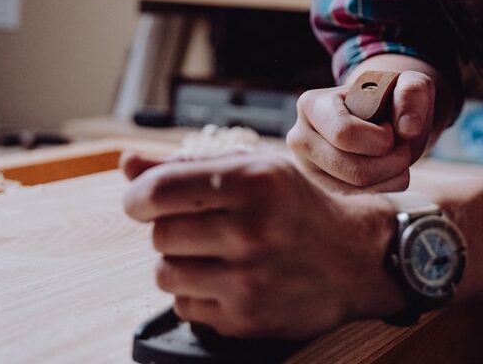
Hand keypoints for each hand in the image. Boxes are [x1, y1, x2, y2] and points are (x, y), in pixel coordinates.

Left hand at [121, 151, 401, 338]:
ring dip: (179, 264)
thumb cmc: (296, 207)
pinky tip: (227, 281)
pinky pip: (184, 307)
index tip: (142, 202)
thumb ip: (185, 166)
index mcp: (251, 181)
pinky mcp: (247, 319)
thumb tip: (126, 164)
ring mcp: (249, 279)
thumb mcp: (253, 171)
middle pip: (159, 235)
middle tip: (201, 228)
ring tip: (213, 255)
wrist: (357, 259)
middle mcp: (251, 230)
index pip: (157, 191)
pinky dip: (196, 295)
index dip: (138, 197)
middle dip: (170, 230)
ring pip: (165, 274)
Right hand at [287, 70, 435, 192]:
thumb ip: (412, 92)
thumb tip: (408, 127)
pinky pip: (356, 201)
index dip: (379, 139)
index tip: (391, 129)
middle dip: (391, 162)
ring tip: (398, 158)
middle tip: (403, 148)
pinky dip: (384, 190)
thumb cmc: (390, 98)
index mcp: (312, 104)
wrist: (380, 118)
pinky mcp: (321, 188)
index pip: (344, 134)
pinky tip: (390, 172)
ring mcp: (307, 167)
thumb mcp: (408, 84)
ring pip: (354, 189)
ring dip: (390, 177)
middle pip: (352, 169)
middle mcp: (300, 138)